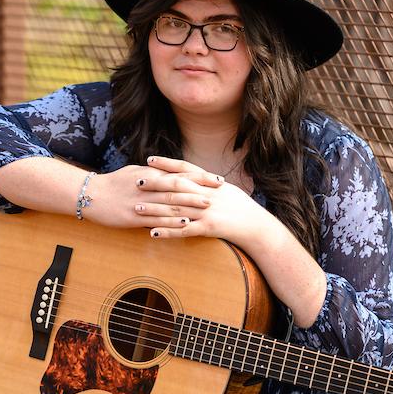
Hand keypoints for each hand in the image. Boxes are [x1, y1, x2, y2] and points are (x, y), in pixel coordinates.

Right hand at [84, 158, 222, 228]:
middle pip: (177, 186)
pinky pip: (156, 218)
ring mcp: (140, 201)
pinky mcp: (133, 216)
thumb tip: (173, 174)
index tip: (217, 179)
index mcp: (150, 173)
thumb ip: (155, 174)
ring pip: (168, 202)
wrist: (89, 195)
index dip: (200, 176)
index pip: (180, 173)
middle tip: (218, 193)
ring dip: (189, 204)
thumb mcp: (135, 173)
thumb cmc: (114, 184)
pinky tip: (185, 223)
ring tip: (207, 207)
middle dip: (199, 189)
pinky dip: (171, 220)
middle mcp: (147, 186)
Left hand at [135, 155, 270, 251]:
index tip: (149, 160)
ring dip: (154, 209)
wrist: (256, 225)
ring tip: (136, 208)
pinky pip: (183, 231)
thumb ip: (207, 183)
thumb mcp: (225, 190)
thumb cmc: (241, 207)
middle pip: (175, 187)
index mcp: (209, 183)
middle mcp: (206, 195)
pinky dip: (167, 232)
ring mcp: (206, 211)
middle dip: (154, 184)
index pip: (184, 169)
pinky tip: (151, 233)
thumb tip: (193, 176)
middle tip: (135, 182)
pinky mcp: (207, 228)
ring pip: (175, 209)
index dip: (166, 164)